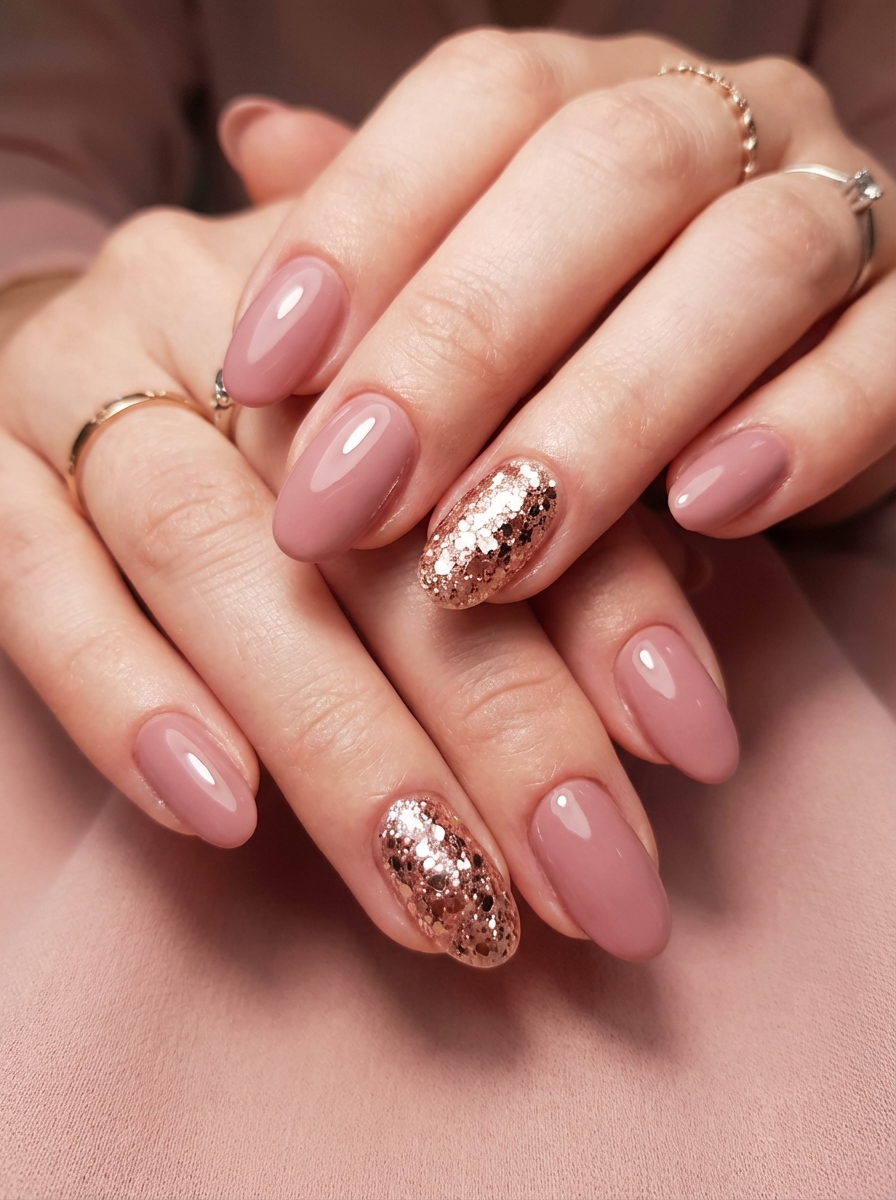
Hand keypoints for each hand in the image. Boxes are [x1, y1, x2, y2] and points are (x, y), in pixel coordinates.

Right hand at [0, 98, 732, 967]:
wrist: (87, 345)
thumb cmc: (305, 410)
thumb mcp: (439, 433)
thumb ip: (551, 504)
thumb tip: (674, 634)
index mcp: (371, 274)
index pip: (513, 442)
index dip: (610, 597)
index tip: (690, 749)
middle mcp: (225, 305)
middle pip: (374, 521)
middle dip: (497, 722)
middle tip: (587, 884)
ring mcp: (81, 373)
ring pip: (211, 555)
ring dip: (336, 742)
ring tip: (440, 899)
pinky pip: (31, 578)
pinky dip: (124, 695)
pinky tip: (222, 814)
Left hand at [220, 29, 894, 608]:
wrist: (793, 388)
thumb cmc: (595, 337)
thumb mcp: (480, 282)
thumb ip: (390, 227)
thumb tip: (254, 139)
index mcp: (593, 100)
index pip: (478, 99)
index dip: (360, 225)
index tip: (257, 373)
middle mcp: (720, 127)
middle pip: (600, 176)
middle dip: (458, 346)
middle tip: (344, 502)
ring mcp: (842, 212)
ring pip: (746, 265)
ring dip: (608, 413)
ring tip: (494, 542)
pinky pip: (887, 355)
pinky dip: (804, 429)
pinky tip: (707, 512)